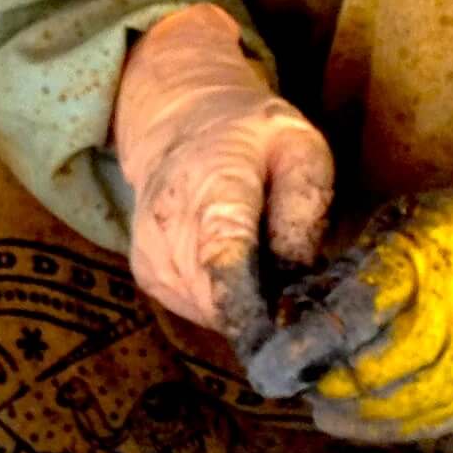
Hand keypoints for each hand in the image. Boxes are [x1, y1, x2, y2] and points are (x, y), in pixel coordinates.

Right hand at [112, 4, 334, 337]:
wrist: (182, 123)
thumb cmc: (252, 138)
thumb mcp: (299, 148)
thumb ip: (304, 206)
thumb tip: (298, 275)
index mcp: (210, 182)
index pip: (221, 253)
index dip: (251, 301)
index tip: (282, 329)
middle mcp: (167, 221)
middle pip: (216, 296)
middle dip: (264, 306)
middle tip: (295, 285)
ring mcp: (151, 252)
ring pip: (209, 312)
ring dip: (246, 303)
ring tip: (261, 257)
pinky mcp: (148, 276)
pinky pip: (197, 311)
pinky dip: (224, 300)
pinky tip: (235, 264)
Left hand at [251, 178, 452, 441]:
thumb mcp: (410, 219)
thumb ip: (354, 267)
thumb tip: (294, 310)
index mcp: (426, 264)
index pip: (351, 317)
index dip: (304, 347)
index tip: (270, 363)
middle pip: (367, 373)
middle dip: (320, 381)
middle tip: (291, 375)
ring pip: (394, 409)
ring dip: (345, 409)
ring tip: (320, 395)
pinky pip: (427, 425)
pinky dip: (383, 426)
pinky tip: (356, 415)